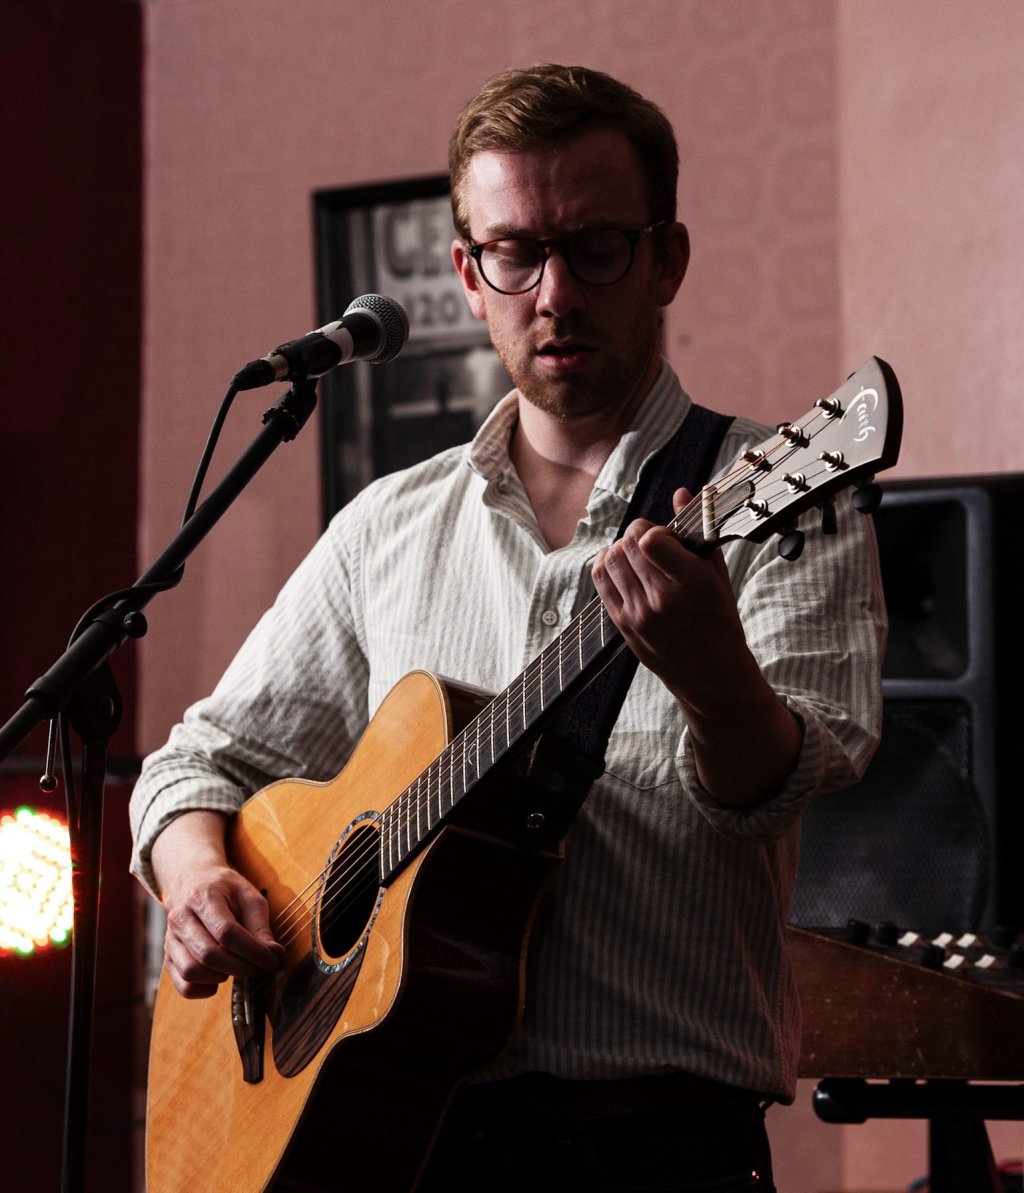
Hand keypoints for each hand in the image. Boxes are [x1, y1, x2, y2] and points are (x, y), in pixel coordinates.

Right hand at [152, 811, 283, 998]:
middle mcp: (181, 918)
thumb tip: (274, 955)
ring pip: (192, 971)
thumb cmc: (225, 890)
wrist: (192, 881)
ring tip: (238, 966)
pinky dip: (204, 989)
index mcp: (202, 897)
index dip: (252, 951)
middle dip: (242, 967)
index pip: (227, 932)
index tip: (272, 960)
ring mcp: (171, 939)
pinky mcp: (168, 956)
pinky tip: (219, 977)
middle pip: (210, 954)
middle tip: (262, 968)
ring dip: (222, 976)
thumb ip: (261, 927)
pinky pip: (182, 984)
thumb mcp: (248, 897)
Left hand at [591, 488, 743, 705]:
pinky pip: (600, 580)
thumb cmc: (720, 624)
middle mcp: (662, 600)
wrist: (711, 677)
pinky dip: (607, 565)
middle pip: (628, 544)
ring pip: (611, 559)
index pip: (651, 540)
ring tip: (639, 556)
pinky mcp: (622, 624)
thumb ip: (698, 534)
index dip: (656, 530)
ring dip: (622, 548)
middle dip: (639, 534)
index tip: (668, 537)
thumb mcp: (719, 578)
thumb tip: (682, 492)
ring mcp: (638, 614)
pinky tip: (623, 566)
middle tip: (653, 543)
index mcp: (694, 585)